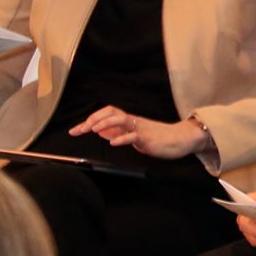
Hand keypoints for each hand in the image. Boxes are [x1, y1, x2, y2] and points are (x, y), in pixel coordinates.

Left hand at [70, 107, 209, 159]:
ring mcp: (140, 128)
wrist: (180, 139)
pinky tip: (113, 143)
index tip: (76, 130)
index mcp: (128, 120)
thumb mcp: (133, 134)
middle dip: (93, 119)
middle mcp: (132, 121)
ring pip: (121, 120)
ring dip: (105, 123)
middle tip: (80, 129)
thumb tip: (99, 131)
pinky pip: (133, 136)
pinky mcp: (147, 138)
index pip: (106, 114)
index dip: (90, 120)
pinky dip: (122, 138)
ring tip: (93, 129)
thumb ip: (117, 132)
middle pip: (111, 112)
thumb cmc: (158, 137)